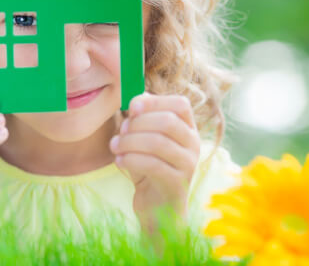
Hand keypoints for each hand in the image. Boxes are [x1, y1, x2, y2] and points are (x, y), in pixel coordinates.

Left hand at [109, 92, 200, 233]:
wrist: (157, 207)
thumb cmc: (148, 167)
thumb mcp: (144, 139)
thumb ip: (141, 118)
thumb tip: (134, 99)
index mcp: (187, 128)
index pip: (181, 104)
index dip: (155, 101)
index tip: (132, 107)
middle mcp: (193, 144)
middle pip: (168, 121)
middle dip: (138, 124)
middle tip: (120, 132)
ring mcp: (189, 164)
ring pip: (158, 142)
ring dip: (130, 141)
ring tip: (115, 146)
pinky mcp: (177, 183)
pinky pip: (153, 164)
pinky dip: (131, 159)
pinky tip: (119, 161)